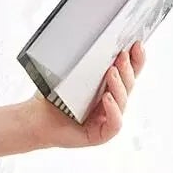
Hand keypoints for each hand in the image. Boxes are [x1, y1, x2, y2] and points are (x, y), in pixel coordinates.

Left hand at [28, 40, 144, 148]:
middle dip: (127, 69)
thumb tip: (97, 37)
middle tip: (122, 55)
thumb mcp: (70, 75)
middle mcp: (112, 104)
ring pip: (123, 102)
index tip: (137, 44)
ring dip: (119, 85)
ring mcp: (108, 120)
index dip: (136, 60)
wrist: (35, 118)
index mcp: (108, 88)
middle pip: (129, 85)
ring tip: (112, 72)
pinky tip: (107, 98)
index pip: (129, 73)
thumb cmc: (52, 97)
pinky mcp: (101, 135)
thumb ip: (86, 62)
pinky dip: (113, 110)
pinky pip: (115, 124)